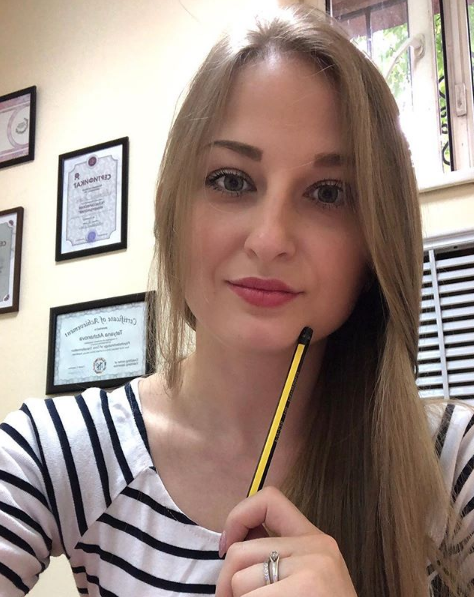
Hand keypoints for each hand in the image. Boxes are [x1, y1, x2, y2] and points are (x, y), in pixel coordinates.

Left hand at [215, 486, 357, 595]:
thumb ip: (276, 557)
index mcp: (315, 539)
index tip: (226, 547)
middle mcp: (317, 547)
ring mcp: (314, 569)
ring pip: (240, 581)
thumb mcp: (305, 579)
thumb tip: (230, 544)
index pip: (269, 500)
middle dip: (226, 583)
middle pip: (241, 551)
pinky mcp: (308, 588)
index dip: (238, 516)